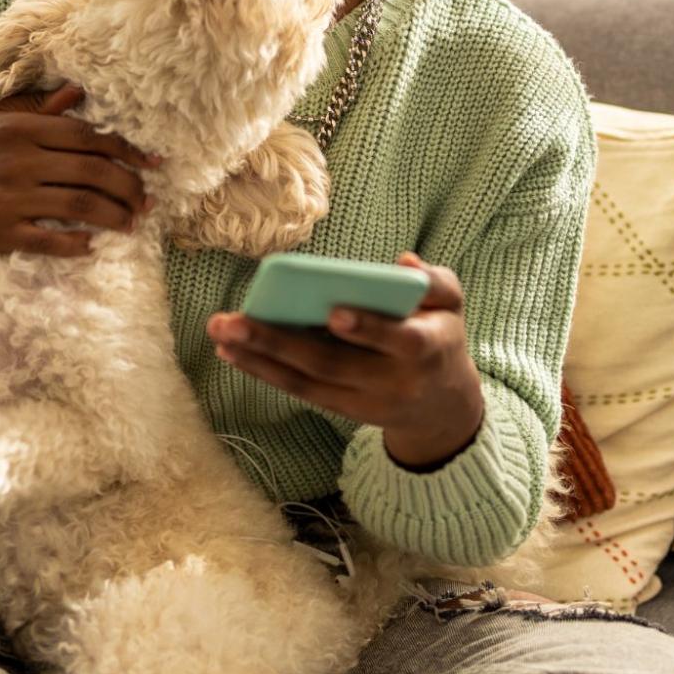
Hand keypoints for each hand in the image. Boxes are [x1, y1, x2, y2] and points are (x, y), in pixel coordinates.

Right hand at [0, 83, 161, 257]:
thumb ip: (33, 108)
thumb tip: (77, 93)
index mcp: (18, 130)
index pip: (87, 137)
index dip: (126, 150)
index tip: (152, 163)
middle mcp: (18, 161)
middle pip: (92, 172)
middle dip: (130, 187)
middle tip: (149, 200)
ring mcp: (9, 199)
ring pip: (80, 207)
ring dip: (114, 216)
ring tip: (131, 222)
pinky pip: (49, 241)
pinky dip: (76, 244)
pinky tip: (91, 245)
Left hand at [206, 252, 485, 470]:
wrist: (441, 407)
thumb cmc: (440, 335)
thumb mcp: (452, 305)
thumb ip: (437, 281)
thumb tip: (405, 263)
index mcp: (426, 348)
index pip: (399, 339)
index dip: (368, 328)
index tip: (334, 312)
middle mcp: (393, 381)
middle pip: (333, 363)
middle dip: (280, 342)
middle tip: (234, 322)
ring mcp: (364, 401)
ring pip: (308, 381)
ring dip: (260, 359)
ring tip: (221, 336)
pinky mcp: (342, 409)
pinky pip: (301, 391)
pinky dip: (265, 372)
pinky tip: (233, 353)